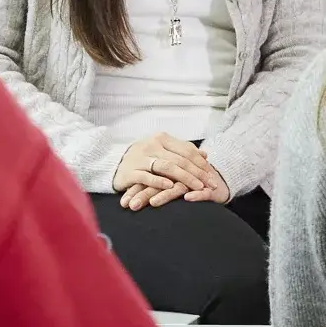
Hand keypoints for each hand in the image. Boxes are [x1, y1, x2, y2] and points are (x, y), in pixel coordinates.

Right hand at [113, 134, 231, 209]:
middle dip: (198, 173)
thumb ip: (182, 151)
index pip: (186, 149)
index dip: (201, 163)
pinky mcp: (129, 171)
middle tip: (211, 184)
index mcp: (161, 138)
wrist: (112, 163)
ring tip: (197, 188)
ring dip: (185, 178)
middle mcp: (151, 145)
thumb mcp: (162, 150)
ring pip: (167, 167)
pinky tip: (171, 188)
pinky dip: (160, 182)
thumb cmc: (143, 158)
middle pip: (180, 159)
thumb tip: (205, 155)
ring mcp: (140, 158)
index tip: (213, 174)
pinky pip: (147, 177)